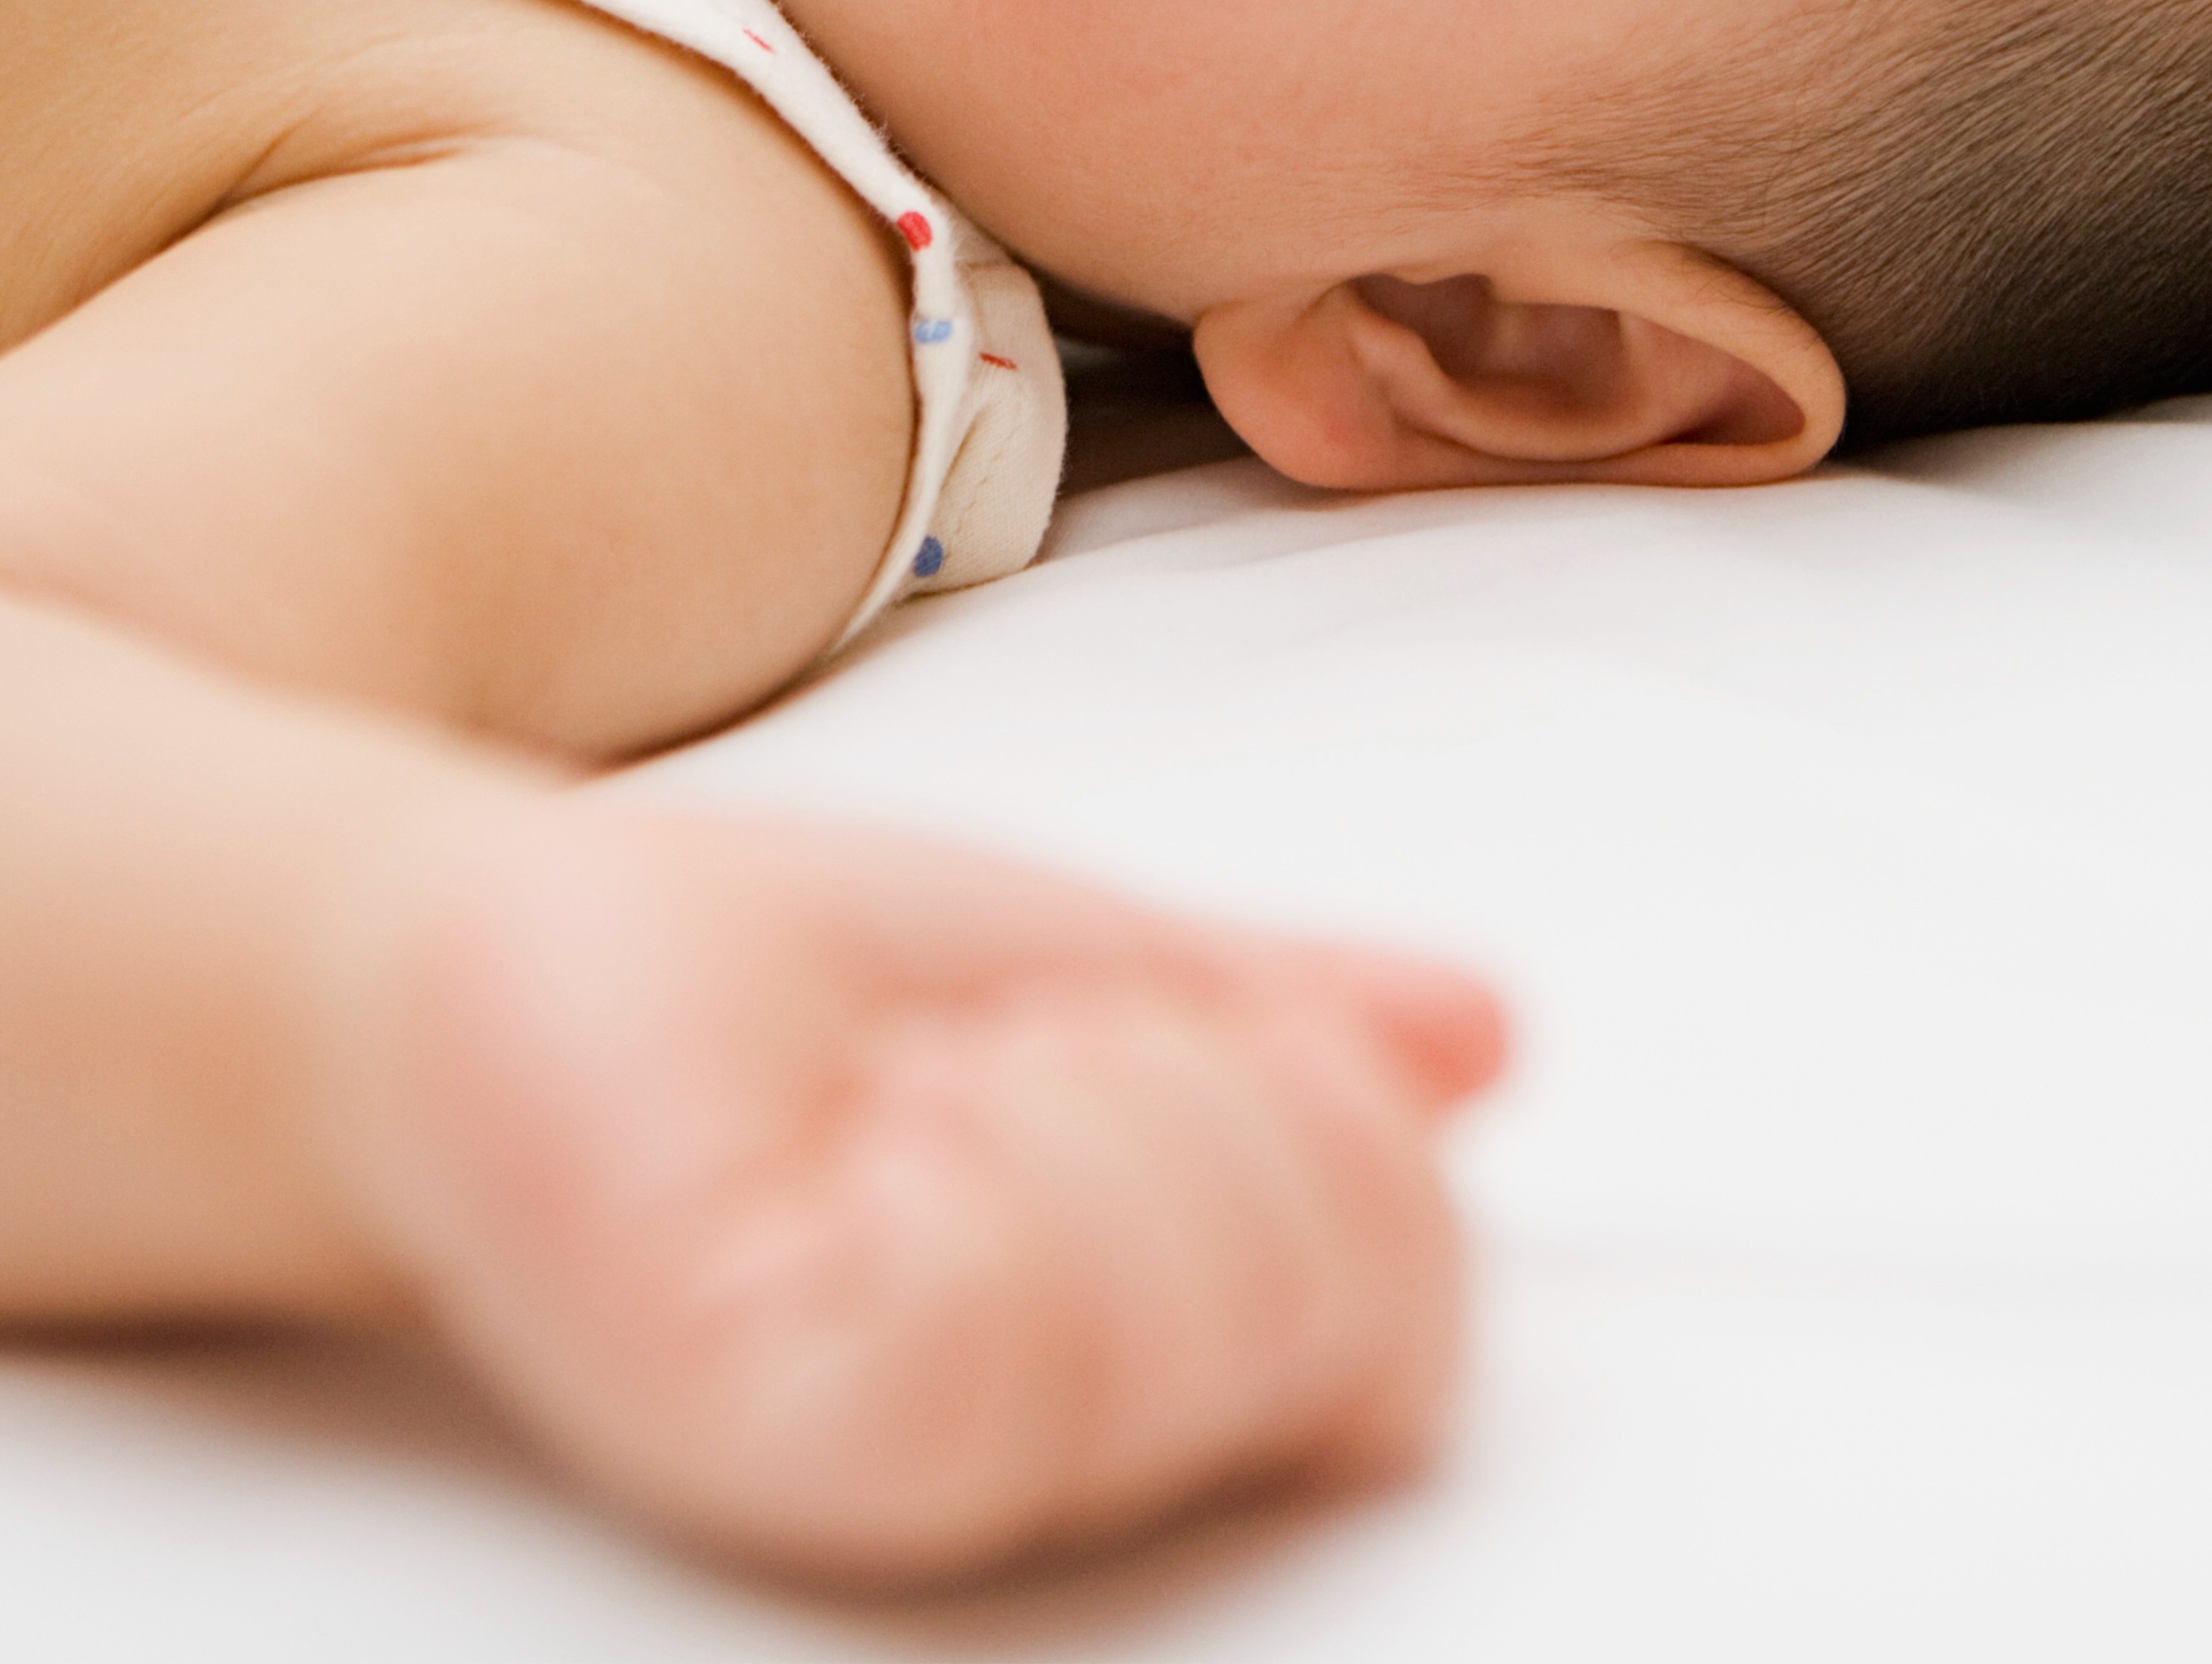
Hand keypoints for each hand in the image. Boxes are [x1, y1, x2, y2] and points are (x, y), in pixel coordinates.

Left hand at [334, 804, 1503, 1583]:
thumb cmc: (797, 977)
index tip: (1146, 1039)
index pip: (1411, 1319)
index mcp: (1157, 1370)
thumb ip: (1299, 1020)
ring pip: (1194, 1286)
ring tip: (915, 1098)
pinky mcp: (791, 1441)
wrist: (518, 941)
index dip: (1327, 1121)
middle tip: (1009, 1060)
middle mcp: (1063, 1474)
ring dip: (1073, 1085)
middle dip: (1201, 1078)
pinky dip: (965, 1133)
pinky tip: (853, 1133)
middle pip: (1343, 1297)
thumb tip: (1487, 1037)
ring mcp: (931, 1478)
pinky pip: (1012, 1301)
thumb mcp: (1102, 961)